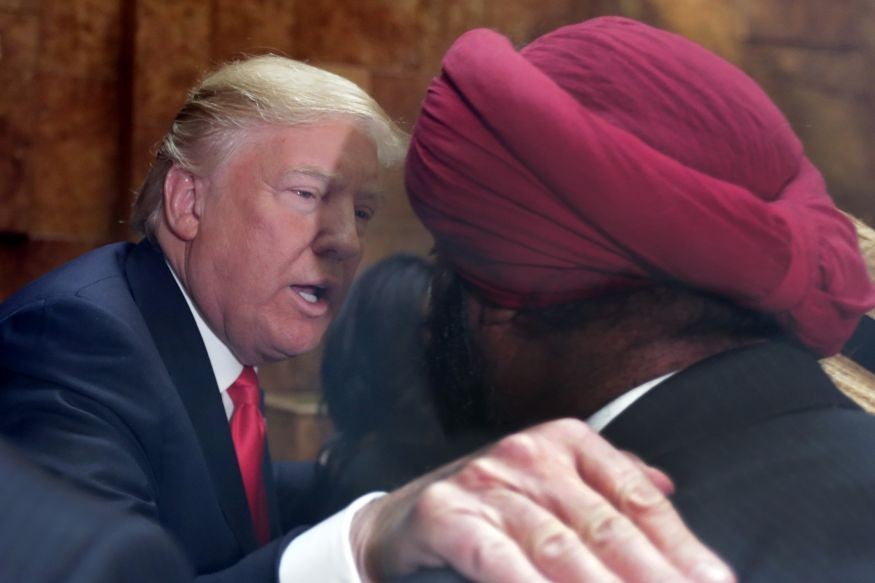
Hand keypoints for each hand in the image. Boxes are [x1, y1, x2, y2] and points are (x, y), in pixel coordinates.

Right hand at [351, 418, 733, 581]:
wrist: (405, 516)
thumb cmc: (494, 505)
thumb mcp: (553, 482)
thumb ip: (610, 481)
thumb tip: (669, 487)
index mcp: (566, 441)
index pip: (637, 499)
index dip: (682, 547)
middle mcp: (530, 453)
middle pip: (607, 526)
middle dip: (656, 576)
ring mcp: (488, 481)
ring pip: (560, 545)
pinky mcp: (447, 513)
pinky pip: (497, 558)